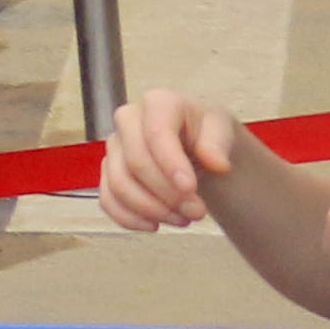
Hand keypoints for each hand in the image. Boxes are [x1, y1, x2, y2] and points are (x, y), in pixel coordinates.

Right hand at [99, 88, 237, 232]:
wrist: (196, 145)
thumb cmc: (206, 134)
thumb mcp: (221, 129)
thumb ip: (219, 142)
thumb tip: (217, 163)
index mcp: (158, 103)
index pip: (156, 133)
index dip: (170, 164)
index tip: (190, 189)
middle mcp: (128, 120)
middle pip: (136, 162)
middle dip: (167, 194)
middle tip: (198, 212)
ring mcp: (115, 147)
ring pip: (119, 184)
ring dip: (152, 210)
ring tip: (183, 219)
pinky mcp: (108, 172)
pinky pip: (107, 199)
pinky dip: (129, 218)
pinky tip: (155, 225)